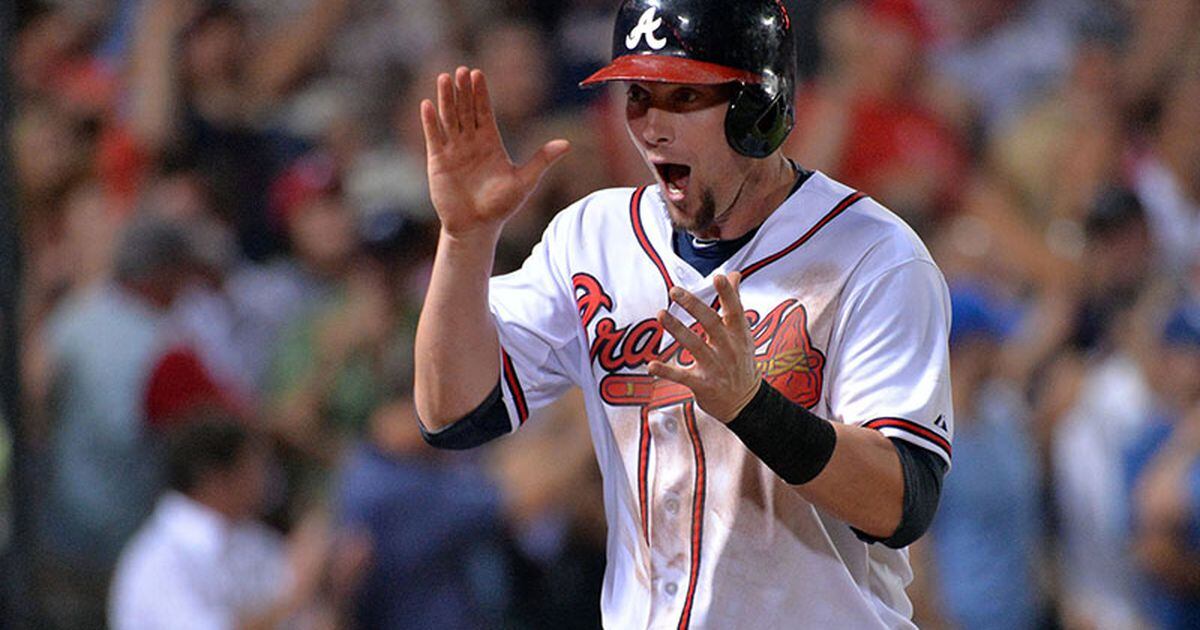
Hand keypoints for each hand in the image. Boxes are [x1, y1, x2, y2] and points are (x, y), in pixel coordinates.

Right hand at [420, 67, 570, 238]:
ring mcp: (454, 150)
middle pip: (465, 110)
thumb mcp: (524, 181)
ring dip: (446, 99)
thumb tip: (567, 143)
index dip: (481, 94)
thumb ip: (542, 160)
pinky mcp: (438, 161)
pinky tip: (427, 105)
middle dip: (463, 91)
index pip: (484, 112)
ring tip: (444, 78)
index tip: (478, 74)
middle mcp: (471, 143)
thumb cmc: (500, 206)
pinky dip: (430, 122)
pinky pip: (434, 137)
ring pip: (449, 119)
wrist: (476, 227)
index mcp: (490, 143)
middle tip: (462, 70)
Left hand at [648, 273, 759, 421]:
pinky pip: (682, 376)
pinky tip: (652, 365)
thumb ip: (735, 303)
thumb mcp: (743, 333)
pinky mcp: (703, 384)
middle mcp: (728, 348)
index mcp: (739, 334)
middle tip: (675, 291)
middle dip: (693, 306)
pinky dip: (666, 371)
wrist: (746, 402)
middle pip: (712, 323)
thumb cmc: (741, 362)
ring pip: (695, 345)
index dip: (728, 294)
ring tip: (661, 315)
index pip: (735, 310)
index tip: (719, 278)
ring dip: (677, 329)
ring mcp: (716, 367)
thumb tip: (734, 275)